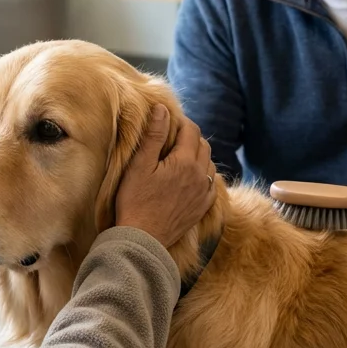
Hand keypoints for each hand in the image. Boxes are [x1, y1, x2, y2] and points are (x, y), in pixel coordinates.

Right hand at [115, 105, 216, 247]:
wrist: (143, 238)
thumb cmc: (135, 200)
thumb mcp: (139, 165)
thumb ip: (154, 135)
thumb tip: (163, 109)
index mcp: (185, 161)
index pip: (191, 130)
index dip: (181, 122)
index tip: (169, 122)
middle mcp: (200, 175)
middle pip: (203, 145)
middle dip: (191, 137)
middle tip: (173, 138)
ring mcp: (203, 193)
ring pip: (209, 165)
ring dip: (198, 156)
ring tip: (181, 157)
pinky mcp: (202, 208)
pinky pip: (211, 185)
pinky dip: (203, 176)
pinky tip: (192, 178)